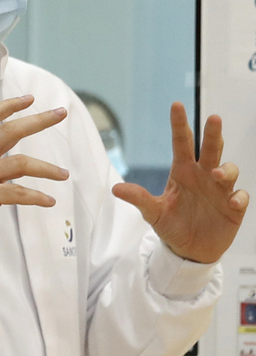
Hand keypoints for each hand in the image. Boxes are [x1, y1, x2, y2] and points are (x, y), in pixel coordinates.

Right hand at [0, 95, 69, 267]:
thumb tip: (10, 159)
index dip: (8, 106)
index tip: (29, 99)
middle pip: (9, 131)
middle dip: (38, 120)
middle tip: (61, 113)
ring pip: (20, 163)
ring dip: (47, 168)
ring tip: (64, 175)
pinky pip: (18, 193)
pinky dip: (37, 197)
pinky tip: (49, 201)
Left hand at [112, 103, 247, 263]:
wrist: (190, 250)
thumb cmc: (172, 226)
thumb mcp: (153, 213)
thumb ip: (139, 199)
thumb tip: (115, 189)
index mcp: (183, 172)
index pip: (182, 144)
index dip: (180, 125)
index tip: (176, 105)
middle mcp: (203, 176)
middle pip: (211, 149)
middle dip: (213, 133)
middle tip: (213, 118)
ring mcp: (220, 190)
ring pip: (228, 169)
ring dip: (225, 169)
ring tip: (216, 173)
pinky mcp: (233, 206)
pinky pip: (240, 196)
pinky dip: (238, 197)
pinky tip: (233, 201)